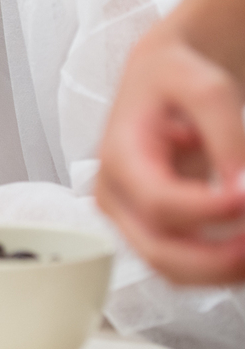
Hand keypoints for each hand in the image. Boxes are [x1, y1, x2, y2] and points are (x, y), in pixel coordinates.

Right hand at [96, 23, 244, 283]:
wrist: (158, 80)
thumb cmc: (174, 78)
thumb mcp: (205, 88)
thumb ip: (227, 137)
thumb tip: (242, 188)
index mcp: (118, 156)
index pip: (159, 202)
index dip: (209, 211)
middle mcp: (115, 195)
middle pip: (159, 252)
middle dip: (220, 260)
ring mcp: (129, 217)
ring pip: (171, 270)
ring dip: (223, 270)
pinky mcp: (149, 229)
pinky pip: (182, 265)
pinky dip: (219, 266)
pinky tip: (242, 247)